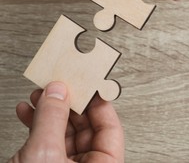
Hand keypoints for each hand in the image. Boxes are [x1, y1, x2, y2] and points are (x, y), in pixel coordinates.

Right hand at [9, 82, 123, 162]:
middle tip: (59, 85)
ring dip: (50, 113)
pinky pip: (48, 143)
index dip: (99, 103)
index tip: (88, 83)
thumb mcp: (43, 156)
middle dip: (69, 104)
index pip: (110, 128)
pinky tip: (28, 112)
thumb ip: (53, 120)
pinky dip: (37, 126)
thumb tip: (59, 92)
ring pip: (65, 133)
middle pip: (86, 128)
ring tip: (39, 96)